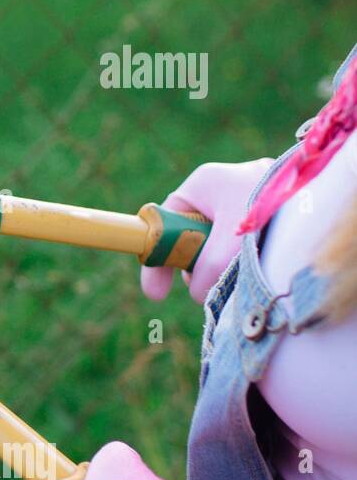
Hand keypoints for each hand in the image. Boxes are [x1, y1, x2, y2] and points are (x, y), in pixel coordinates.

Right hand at [140, 159, 273, 303]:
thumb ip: (207, 268)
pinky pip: (240, 244)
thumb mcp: (230, 241)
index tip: (155, 293)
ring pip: (217, 244)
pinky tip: (255, 265)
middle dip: (195, 266)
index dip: (156, 259)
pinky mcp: (264, 213)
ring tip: (241, 272)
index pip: (162, 223)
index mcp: (201, 185)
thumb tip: (197, 294)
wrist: (324, 198)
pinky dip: (242, 260)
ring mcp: (243, 201)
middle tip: (204, 285)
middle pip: (189, 238)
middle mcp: (219, 189)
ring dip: (222, 265)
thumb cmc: (270, 207)